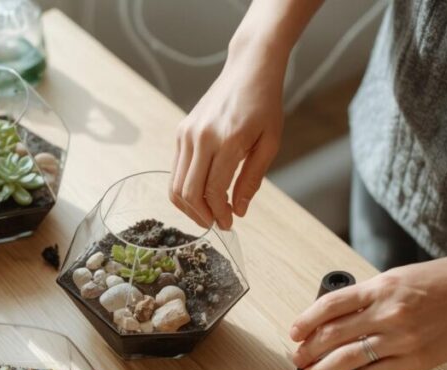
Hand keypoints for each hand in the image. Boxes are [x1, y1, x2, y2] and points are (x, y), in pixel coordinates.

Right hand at [171, 46, 284, 229]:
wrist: (249, 68)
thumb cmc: (265, 104)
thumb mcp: (269, 143)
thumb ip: (252, 179)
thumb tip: (238, 211)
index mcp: (227, 140)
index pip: (212, 190)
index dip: (219, 214)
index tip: (229, 224)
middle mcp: (201, 137)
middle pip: (188, 192)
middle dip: (201, 215)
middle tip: (216, 223)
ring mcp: (187, 134)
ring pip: (176, 184)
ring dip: (189, 206)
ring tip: (207, 213)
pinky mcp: (181, 131)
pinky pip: (177, 169)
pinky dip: (185, 188)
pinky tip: (202, 193)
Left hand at [289, 256, 446, 369]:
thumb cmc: (439, 282)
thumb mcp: (397, 278)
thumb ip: (369, 297)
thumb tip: (336, 318)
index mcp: (379, 288)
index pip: (330, 306)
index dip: (306, 321)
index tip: (294, 333)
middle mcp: (387, 313)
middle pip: (333, 335)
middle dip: (309, 350)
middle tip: (296, 360)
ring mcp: (401, 339)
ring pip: (348, 359)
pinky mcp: (415, 360)